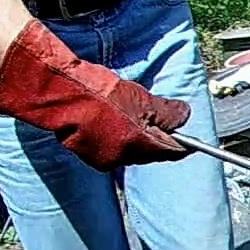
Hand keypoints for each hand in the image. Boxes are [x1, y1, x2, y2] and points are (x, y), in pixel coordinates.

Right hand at [0, 20, 189, 169]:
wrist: (57, 91)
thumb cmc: (99, 93)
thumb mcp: (142, 99)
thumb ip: (168, 111)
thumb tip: (184, 115)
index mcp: (140, 147)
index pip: (172, 151)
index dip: (183, 144)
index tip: (191, 141)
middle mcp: (122, 157)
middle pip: (149, 150)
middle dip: (156, 135)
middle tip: (159, 117)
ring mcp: (101, 155)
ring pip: (128, 146)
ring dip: (134, 133)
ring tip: (129, 110)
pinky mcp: (83, 149)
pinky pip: (108, 143)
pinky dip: (114, 132)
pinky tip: (109, 115)